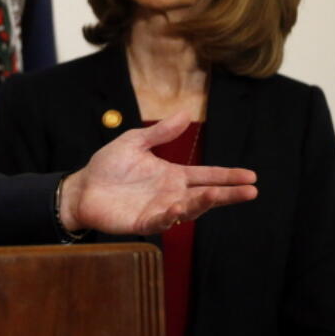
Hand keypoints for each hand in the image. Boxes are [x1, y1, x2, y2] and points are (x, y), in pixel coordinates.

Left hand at [60, 111, 256, 235]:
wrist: (83, 186)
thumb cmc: (108, 166)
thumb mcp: (135, 142)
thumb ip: (160, 132)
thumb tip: (186, 113)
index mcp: (173, 175)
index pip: (206, 175)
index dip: (227, 176)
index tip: (251, 176)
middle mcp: (172, 194)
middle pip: (205, 195)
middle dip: (228, 194)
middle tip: (251, 191)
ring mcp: (160, 209)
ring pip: (189, 209)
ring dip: (202, 203)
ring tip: (215, 194)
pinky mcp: (144, 222)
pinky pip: (161, 221)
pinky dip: (171, 216)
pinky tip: (178, 208)